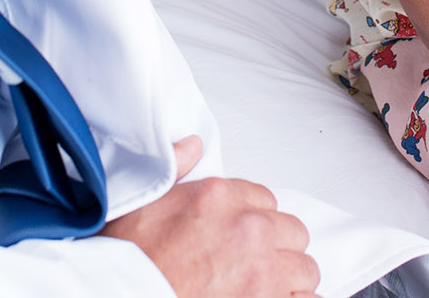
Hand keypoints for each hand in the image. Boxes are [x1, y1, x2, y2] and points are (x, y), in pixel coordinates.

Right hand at [101, 137, 320, 297]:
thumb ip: (173, 167)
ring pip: (305, 266)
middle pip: (290, 230)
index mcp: (219, 196)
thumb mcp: (141, 200)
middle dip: (276, 245)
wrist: (124, 291)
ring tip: (269, 285)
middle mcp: (248, 228)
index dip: (253, 217)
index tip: (242, 232)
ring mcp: (263, 269)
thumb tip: (191, 146)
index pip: (264, 198)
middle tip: (254, 260)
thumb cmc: (128, 258)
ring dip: (289, 276)